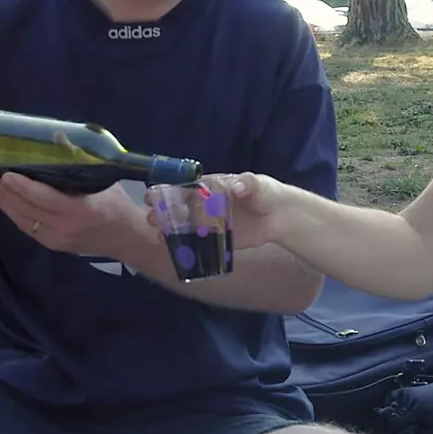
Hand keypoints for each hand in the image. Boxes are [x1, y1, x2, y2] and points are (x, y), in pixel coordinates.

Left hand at [0, 171, 150, 257]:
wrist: (127, 239)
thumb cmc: (117, 205)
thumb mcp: (104, 181)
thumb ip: (81, 161)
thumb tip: (57, 136)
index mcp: (82, 210)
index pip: (45, 198)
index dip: (23, 187)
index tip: (6, 175)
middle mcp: (66, 227)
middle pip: (27, 210)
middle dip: (4, 194)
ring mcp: (57, 239)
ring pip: (22, 220)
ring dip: (3, 203)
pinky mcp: (52, 245)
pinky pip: (27, 227)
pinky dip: (13, 212)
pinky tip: (4, 200)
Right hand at [146, 172, 291, 250]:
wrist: (282, 216)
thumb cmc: (268, 193)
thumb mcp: (258, 183)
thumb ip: (246, 184)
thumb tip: (236, 186)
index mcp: (213, 187)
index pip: (186, 187)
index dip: (169, 191)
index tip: (154, 194)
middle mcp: (209, 205)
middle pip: (181, 207)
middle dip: (164, 212)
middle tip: (150, 217)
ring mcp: (213, 223)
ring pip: (186, 225)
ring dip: (170, 229)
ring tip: (158, 235)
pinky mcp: (220, 239)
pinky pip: (200, 242)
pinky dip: (187, 246)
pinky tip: (175, 250)